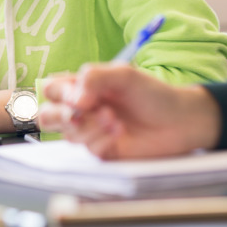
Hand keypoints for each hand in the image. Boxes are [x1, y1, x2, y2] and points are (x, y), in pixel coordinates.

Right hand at [40, 65, 221, 159]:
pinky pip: (88, 150)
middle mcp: (82, 110)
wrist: (179, 121)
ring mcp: (90, 132)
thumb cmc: (152, 94)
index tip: (82, 96)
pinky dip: (102, 141)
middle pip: (47, 116)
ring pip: (68, 135)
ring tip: (115, 120)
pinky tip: (120, 134)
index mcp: (82, 88)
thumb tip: (74, 99)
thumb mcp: (124, 75)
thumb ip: (95, 78)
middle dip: (61, 116)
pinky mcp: (102, 151)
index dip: (60, 94)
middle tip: (81, 113)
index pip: (52, 90)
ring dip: (90, 127)